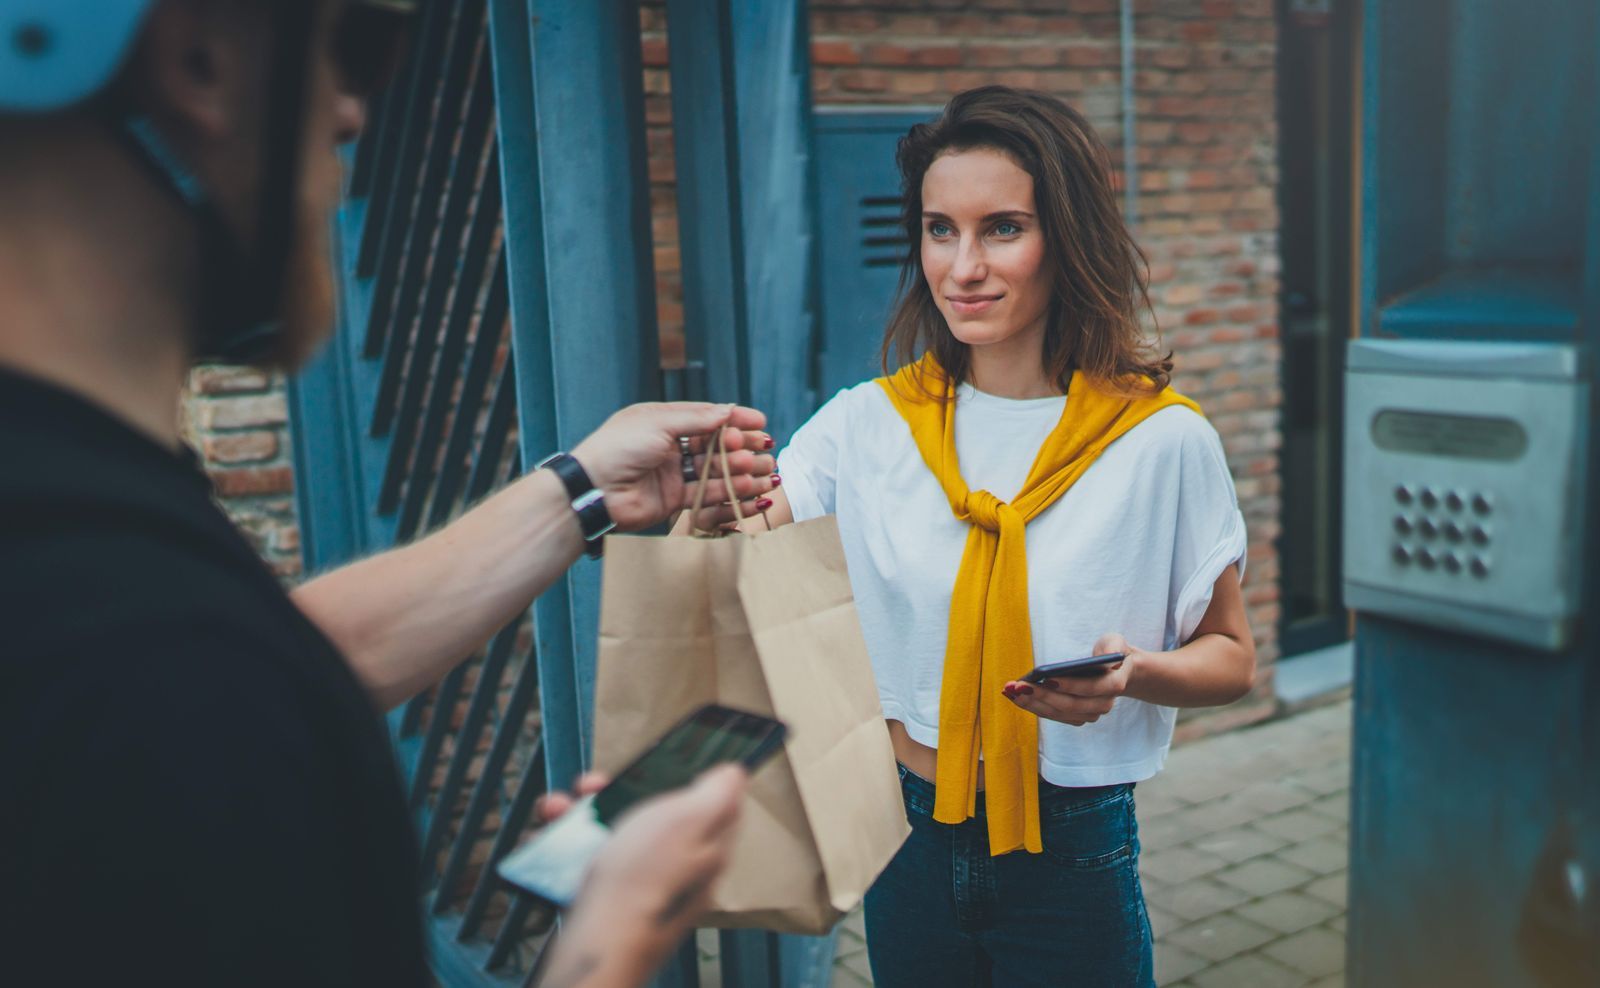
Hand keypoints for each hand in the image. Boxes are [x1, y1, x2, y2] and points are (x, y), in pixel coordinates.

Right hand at [547, 765, 747, 985]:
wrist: (598, 943)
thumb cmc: (642, 880)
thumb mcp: (689, 819)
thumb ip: (717, 794)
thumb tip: (736, 773)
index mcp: (707, 847)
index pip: (707, 804)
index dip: (679, 776)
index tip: (651, 764)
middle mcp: (678, 869)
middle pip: (653, 817)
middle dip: (615, 794)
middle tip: (589, 787)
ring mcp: (642, 888)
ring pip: (614, 837)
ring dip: (581, 816)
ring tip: (555, 810)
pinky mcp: (609, 904)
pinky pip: (589, 864)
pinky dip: (565, 848)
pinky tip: (547, 842)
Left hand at [570, 402, 776, 531]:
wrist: (593, 490)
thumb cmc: (619, 447)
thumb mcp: (659, 423)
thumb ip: (696, 419)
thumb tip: (728, 411)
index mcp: (663, 421)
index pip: (706, 417)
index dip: (734, 419)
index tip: (760, 422)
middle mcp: (669, 445)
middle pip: (714, 444)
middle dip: (741, 447)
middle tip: (765, 449)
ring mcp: (672, 473)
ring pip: (713, 470)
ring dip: (738, 471)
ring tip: (762, 471)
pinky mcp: (672, 499)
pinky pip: (705, 494)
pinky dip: (727, 492)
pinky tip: (748, 490)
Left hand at [1003, 633, 1136, 725]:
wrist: (1117, 671)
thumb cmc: (1111, 652)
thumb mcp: (1116, 642)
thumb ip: (1114, 646)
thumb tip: (1109, 657)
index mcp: (1114, 684)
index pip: (1091, 688)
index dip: (1069, 685)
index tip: (1046, 679)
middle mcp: (1103, 704)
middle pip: (1070, 704)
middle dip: (1042, 695)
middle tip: (1019, 686)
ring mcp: (1090, 714)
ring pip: (1059, 713)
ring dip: (1033, 704)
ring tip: (1011, 691)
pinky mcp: (1077, 717)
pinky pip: (1053, 715)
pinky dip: (1033, 707)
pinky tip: (1015, 696)